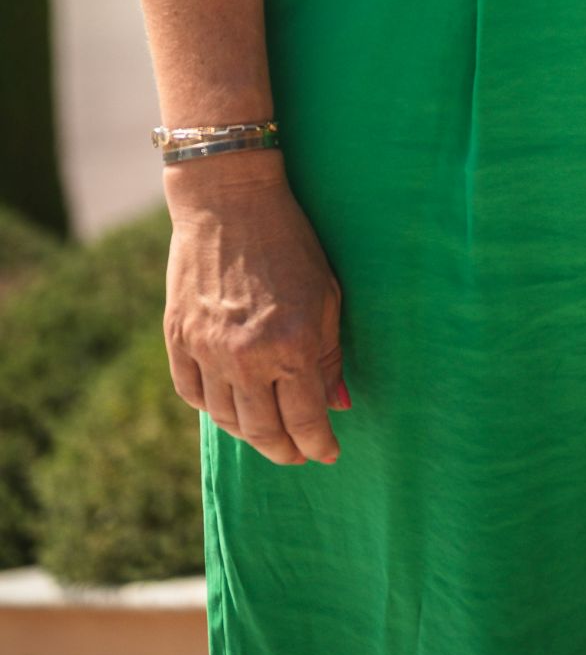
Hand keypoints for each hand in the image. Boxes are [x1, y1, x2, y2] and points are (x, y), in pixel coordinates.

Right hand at [163, 153, 348, 466]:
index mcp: (290, 344)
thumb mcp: (325, 293)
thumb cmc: (289, 242)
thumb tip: (338, 404)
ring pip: (226, 419)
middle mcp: (246, 356)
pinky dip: (212, 407)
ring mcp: (206, 350)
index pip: (305, 419)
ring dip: (250, 434)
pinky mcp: (178, 339)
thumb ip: (329, 354)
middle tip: (298, 454)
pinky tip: (230, 406)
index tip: (328, 453)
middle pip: (264, 431)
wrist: (229, 201)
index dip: (318, 445)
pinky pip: (193, 394)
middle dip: (286, 450)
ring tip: (268, 432)